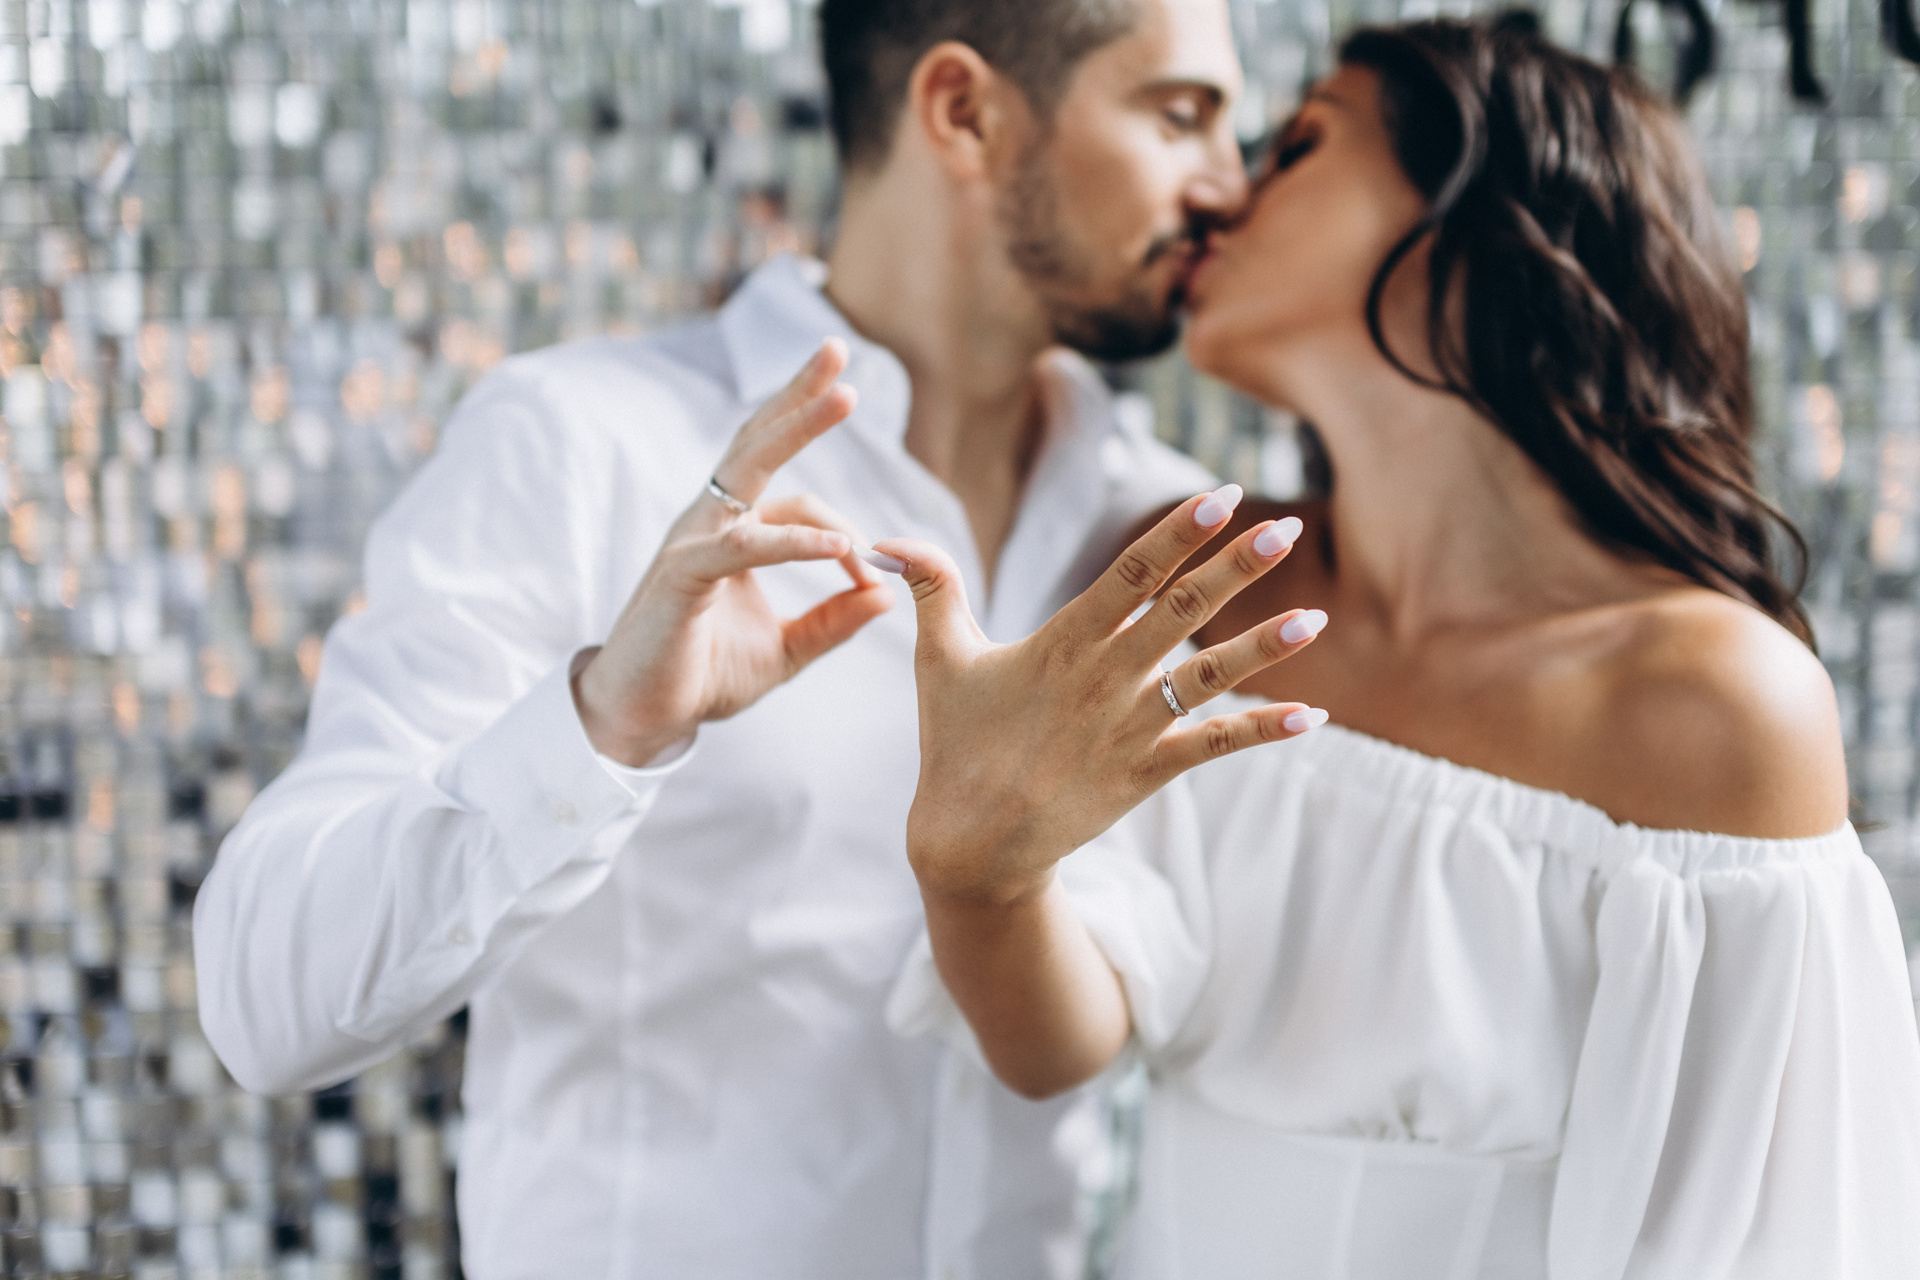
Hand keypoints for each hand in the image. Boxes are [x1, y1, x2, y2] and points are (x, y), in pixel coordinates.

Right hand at [574, 338, 893, 764]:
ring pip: (749, 467)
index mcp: (735, 532)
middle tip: (841, 351)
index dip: (848, 534)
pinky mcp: (682, 573)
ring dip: (798, 425)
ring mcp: (693, 540)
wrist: (641, 718)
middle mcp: (711, 521)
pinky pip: (743, 545)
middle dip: (801, 394)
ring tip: (844, 396)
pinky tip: (841, 546)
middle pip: (760, 441)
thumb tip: (888, 593)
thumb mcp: (787, 649)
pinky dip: (793, 542)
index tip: (878, 579)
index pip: (800, 500)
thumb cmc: (704, 676)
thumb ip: (833, 620)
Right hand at [873, 484, 1327, 904]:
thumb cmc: (955, 745)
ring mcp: (1128, 728)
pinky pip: (1213, 746)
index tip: (1221, 496)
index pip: (1128, 573)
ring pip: (1207, 677)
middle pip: (1179, 610)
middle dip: (1235, 567)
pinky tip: (1311, 716)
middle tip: (1283, 527)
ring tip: (1315, 620)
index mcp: (1060, 642)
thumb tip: (884, 539)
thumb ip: (933, 589)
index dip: (1176, 533)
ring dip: (1262, 647)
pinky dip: (1262, 731)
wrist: (970, 846)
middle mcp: (1102, 679)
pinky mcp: (1144, 773)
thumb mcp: (938, 659)